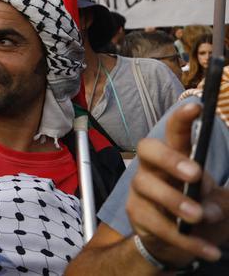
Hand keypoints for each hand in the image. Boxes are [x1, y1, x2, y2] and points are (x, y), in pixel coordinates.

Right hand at [128, 103, 227, 266]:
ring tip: (199, 218)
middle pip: (148, 151)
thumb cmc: (197, 212)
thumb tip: (208, 210)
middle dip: (169, 159)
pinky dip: (187, 241)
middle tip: (194, 174)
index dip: (181, 119)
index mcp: (174, 159)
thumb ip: (218, 203)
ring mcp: (140, 191)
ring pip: (148, 188)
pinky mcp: (137, 216)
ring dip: (175, 202)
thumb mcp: (217, 205)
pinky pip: (158, 226)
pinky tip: (210, 250)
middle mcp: (152, 169)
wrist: (173, 245)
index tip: (196, 107)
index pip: (174, 133)